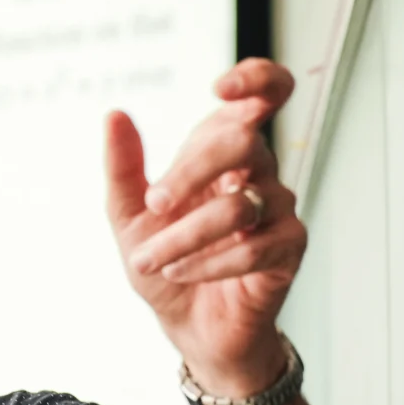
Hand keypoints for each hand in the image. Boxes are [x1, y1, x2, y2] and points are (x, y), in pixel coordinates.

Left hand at [105, 59, 306, 390]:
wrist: (186, 326)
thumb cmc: (165, 266)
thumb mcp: (128, 218)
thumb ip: (123, 168)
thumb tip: (114, 114)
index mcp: (223, 150)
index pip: (266, 93)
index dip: (255, 78)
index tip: (218, 87)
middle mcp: (258, 172)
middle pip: (243, 142)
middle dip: (190, 173)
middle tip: (154, 204)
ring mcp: (279, 209)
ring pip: (239, 206)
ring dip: (184, 237)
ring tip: (152, 261)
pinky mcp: (289, 248)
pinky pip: (253, 249)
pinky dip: (207, 264)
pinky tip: (181, 274)